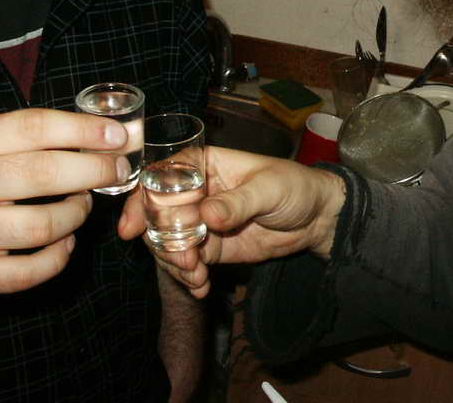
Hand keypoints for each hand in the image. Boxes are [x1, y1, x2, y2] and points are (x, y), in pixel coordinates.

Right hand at [0, 109, 131, 302]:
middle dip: (95, 170)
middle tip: (116, 170)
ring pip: (43, 225)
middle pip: (45, 174)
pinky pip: (29, 272)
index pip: (34, 127)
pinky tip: (64, 243)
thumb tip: (103, 134)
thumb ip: (32, 138)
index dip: (83, 130)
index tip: (118, 135)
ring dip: (77, 214)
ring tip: (80, 206)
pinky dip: (58, 257)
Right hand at [119, 148, 345, 297]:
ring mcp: (201, 222)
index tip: (135, 226)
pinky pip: (187, 263)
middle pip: (158, 213)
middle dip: (164, 240)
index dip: (144, 198)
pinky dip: (187, 277)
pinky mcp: (211, 248)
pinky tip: (199, 288)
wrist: (317, 219)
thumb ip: (238, 202)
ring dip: (175, 263)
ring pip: (168, 241)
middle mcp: (196, 192)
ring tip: (196, 277)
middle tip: (186, 260)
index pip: (164, 176)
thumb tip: (207, 215)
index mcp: (206, 165)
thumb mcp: (270, 189)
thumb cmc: (296, 187)